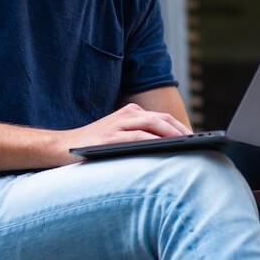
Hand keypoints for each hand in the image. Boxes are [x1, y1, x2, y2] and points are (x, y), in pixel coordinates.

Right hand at [59, 103, 191, 163]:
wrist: (62, 146)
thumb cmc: (94, 145)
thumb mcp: (119, 135)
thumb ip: (139, 135)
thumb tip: (168, 147)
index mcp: (130, 112)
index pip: (162, 118)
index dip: (180, 127)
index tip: (195, 139)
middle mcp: (126, 114)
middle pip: (161, 119)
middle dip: (181, 130)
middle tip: (197, 142)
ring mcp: (118, 124)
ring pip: (152, 124)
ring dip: (172, 133)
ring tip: (186, 144)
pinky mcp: (110, 137)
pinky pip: (137, 136)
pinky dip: (153, 140)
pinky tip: (164, 146)